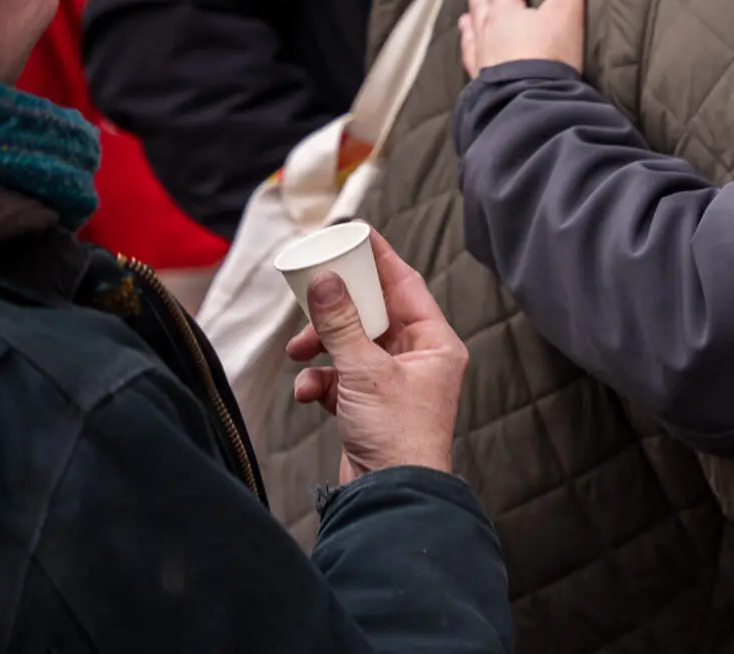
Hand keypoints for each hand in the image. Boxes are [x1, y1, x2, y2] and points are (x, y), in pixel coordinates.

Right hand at [285, 229, 468, 482]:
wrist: (391, 498)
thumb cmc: (397, 435)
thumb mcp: (365, 371)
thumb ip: (342, 324)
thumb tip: (326, 280)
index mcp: (435, 343)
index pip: (406, 284)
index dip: (379, 258)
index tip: (353, 234)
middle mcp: (419, 359)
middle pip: (374, 313)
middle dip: (337, 310)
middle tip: (309, 297)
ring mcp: (393, 384)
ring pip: (352, 346)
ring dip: (321, 346)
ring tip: (298, 352)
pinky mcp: (369, 407)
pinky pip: (341, 379)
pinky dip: (321, 381)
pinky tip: (310, 392)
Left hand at [458, 0, 595, 78]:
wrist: (532, 100)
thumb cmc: (549, 53)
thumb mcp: (566, 10)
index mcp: (507, 13)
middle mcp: (490, 35)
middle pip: (483, 7)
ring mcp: (484, 62)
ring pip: (473, 37)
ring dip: (470, 26)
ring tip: (463, 20)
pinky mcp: (485, 87)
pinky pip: (474, 68)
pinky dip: (472, 61)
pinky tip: (473, 64)